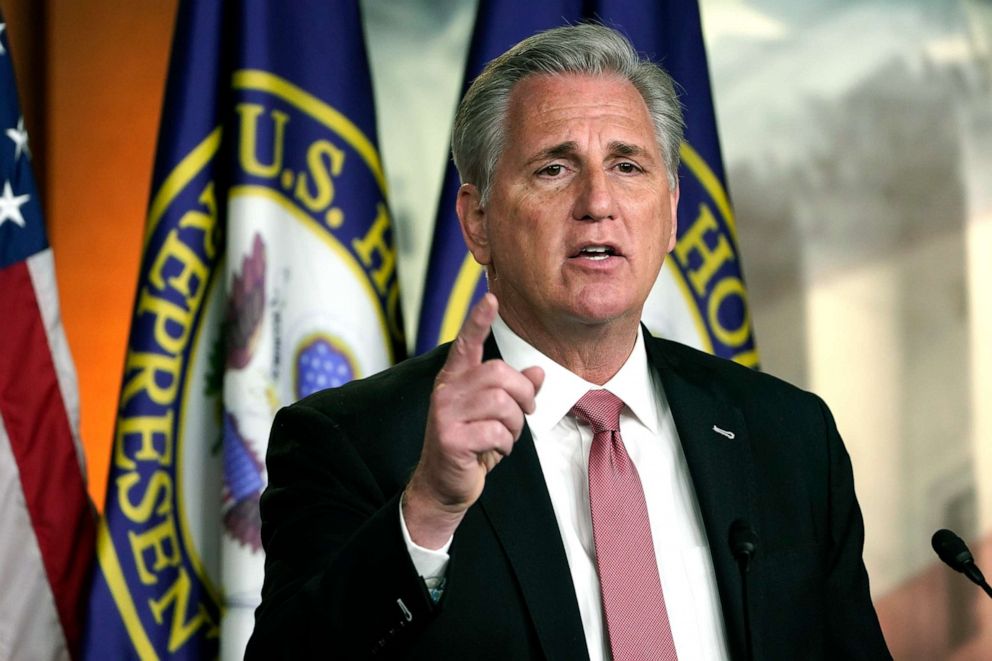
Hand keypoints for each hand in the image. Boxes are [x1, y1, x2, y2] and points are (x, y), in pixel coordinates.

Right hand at [403, 293, 543, 548]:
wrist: (443, 486)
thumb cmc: (471, 446)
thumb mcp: (495, 416)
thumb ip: (514, 392)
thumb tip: (537, 372)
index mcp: (455, 380)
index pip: (466, 342)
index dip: (478, 320)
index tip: (491, 297)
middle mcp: (446, 391)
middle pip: (498, 374)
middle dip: (522, 395)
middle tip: (525, 412)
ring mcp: (444, 414)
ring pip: (502, 404)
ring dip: (514, 425)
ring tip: (504, 438)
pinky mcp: (449, 438)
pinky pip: (496, 432)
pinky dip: (505, 445)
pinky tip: (492, 453)